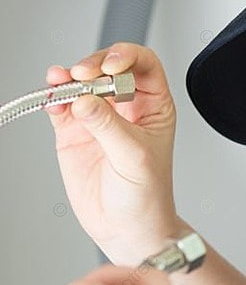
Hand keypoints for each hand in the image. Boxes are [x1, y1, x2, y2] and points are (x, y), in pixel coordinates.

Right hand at [45, 43, 180, 263]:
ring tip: (61, 80)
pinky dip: (54, 97)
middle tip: (82, 76)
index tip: (111, 65)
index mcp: (153, 107)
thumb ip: (109, 126)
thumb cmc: (146, 196)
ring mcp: (99, 118)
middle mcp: (126, 107)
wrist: (126, 228)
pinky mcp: (75, 132)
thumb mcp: (135, 158)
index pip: (144, 65)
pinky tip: (53, 97)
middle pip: (108, 67)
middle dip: (93, 65)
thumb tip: (85, 100)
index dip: (128, 56)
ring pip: (81, 83)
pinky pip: (61, 105)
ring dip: (69, 77)